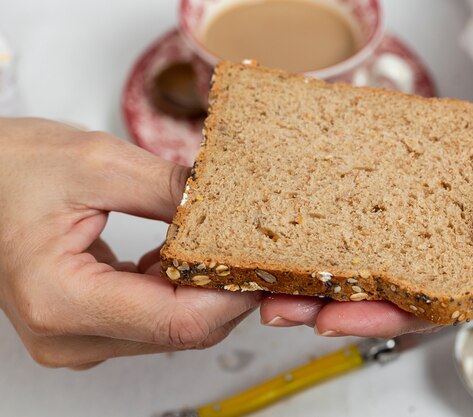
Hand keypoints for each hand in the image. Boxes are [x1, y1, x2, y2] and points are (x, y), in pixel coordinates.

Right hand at [0, 118, 259, 368]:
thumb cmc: (9, 168)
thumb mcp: (98, 163)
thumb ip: (171, 189)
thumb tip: (230, 207)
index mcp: (61, 300)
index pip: (180, 321)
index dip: (233, 293)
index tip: (264, 260)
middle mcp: (67, 336)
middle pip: (182, 330)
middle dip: (226, 289)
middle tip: (254, 245)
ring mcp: (76, 338)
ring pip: (173, 327)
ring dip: (204, 288)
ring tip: (219, 241)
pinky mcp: (86, 328)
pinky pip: (154, 318)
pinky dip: (178, 288)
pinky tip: (181, 253)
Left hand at [259, 31, 472, 336]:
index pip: (469, 298)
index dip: (402, 312)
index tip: (341, 315)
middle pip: (431, 295)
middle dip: (360, 306)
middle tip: (292, 305)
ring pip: (417, 268)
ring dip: (358, 277)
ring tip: (293, 282)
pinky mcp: (467, 206)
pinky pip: (417, 231)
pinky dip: (376, 239)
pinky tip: (332, 237)